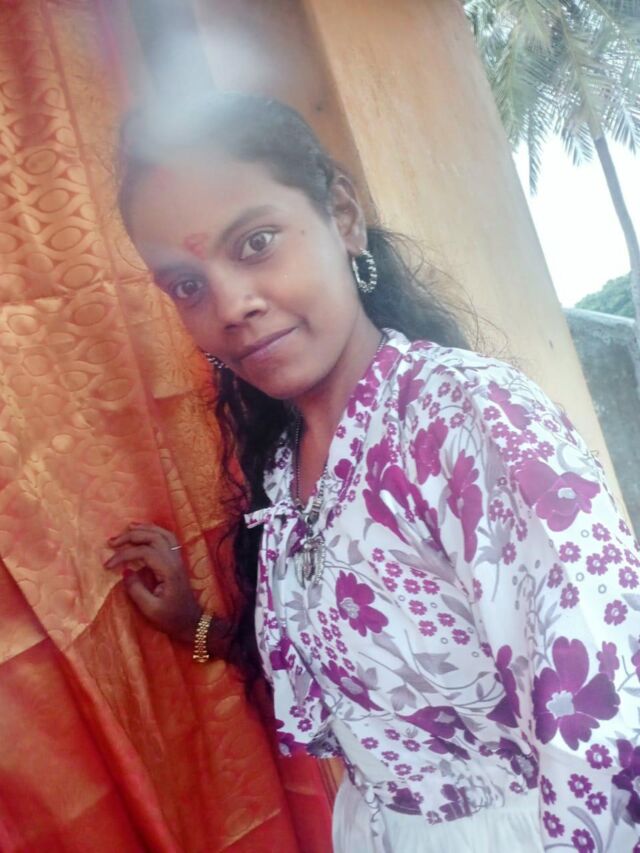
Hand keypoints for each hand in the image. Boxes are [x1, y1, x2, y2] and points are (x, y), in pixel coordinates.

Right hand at [104, 522, 201, 643]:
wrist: (192, 621)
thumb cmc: (171, 618)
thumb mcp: (150, 609)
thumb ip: (136, 590)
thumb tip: (124, 571)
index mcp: (169, 571)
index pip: (145, 552)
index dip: (124, 555)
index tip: (107, 565)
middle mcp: (175, 560)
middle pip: (154, 537)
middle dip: (131, 536)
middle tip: (111, 542)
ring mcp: (177, 559)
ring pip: (162, 534)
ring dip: (143, 529)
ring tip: (126, 528)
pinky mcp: (176, 560)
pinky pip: (167, 538)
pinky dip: (154, 531)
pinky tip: (143, 531)